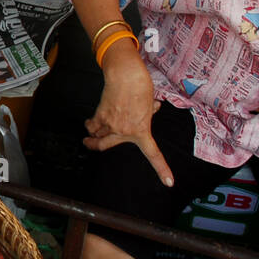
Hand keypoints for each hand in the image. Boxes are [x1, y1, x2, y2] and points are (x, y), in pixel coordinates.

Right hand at [83, 50, 174, 186]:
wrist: (126, 76)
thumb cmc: (140, 86)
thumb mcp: (150, 102)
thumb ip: (149, 111)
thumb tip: (153, 108)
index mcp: (142, 131)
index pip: (154, 154)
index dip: (162, 169)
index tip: (168, 182)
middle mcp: (125, 132)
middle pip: (105, 146)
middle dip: (94, 146)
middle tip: (89, 144)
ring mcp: (111, 125)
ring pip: (97, 136)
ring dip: (92, 135)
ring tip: (90, 132)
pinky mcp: (100, 116)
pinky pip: (91, 126)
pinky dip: (90, 125)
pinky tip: (89, 122)